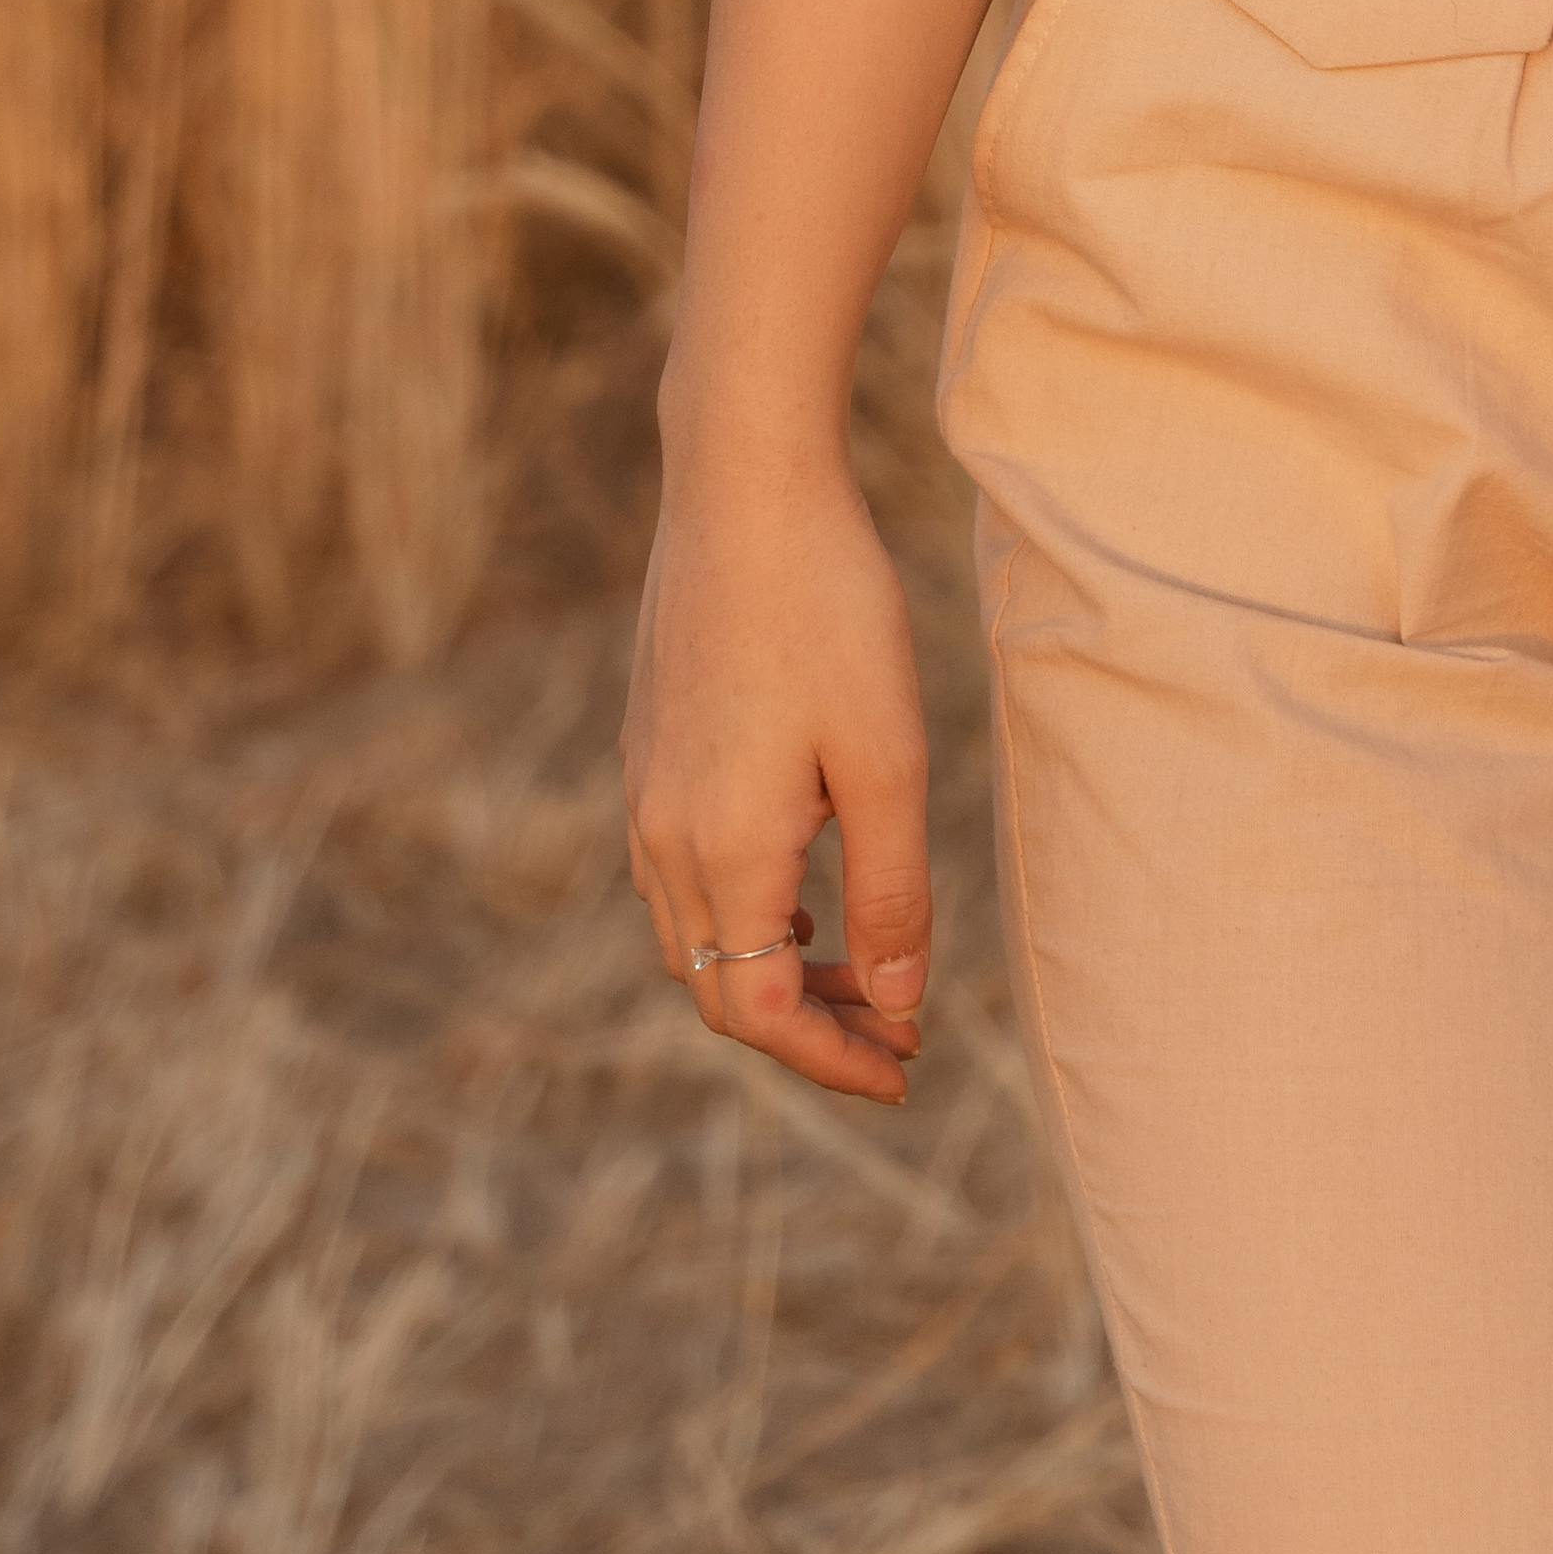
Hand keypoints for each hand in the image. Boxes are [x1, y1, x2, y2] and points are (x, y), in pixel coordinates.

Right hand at [622, 411, 933, 1103]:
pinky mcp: (648, 746)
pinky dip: (740, 912)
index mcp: (723, 852)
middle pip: (718, 989)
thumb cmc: (831, 611)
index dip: (834, 1059)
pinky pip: (679, 874)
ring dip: (770, 971)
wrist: (743, 484)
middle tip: (897, 1029)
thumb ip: (891, 894)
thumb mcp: (888, 759)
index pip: (757, 1014)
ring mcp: (645, 789)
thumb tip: (896, 1004)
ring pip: (694, 936)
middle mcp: (663, 836)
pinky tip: (801, 883)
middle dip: (806, 1027)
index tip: (908, 1069)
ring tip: (857, 967)